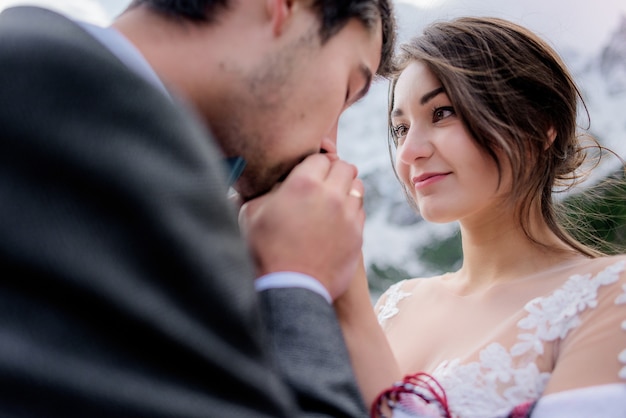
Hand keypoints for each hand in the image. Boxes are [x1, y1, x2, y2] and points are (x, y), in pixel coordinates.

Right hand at [239, 153, 364, 299]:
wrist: (288, 289)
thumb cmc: (264, 251)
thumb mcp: (250, 213)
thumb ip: (262, 191)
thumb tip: (261, 181)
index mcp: (303, 183)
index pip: (320, 157)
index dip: (314, 164)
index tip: (309, 172)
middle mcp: (330, 194)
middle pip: (344, 167)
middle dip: (334, 172)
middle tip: (323, 182)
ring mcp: (348, 214)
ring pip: (357, 186)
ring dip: (346, 189)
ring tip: (332, 200)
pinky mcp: (358, 234)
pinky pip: (360, 211)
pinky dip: (351, 210)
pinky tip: (337, 220)